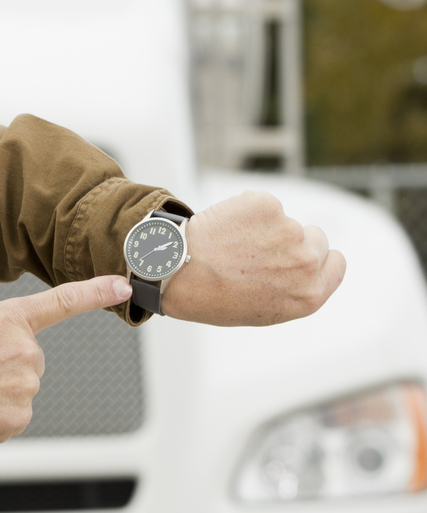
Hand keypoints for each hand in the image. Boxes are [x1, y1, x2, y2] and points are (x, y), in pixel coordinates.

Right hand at [0, 275, 132, 445]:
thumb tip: (10, 361)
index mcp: (9, 319)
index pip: (62, 301)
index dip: (96, 292)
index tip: (123, 286)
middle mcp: (25, 350)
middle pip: (27, 359)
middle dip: (4, 366)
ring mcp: (25, 385)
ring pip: (19, 389)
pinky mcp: (18, 418)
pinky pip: (11, 416)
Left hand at [162, 191, 345, 325]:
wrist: (175, 271)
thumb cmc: (211, 296)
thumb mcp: (264, 310)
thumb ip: (293, 288)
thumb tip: (305, 268)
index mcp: (310, 294)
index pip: (336, 262)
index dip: (317, 257)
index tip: (298, 256)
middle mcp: (307, 262)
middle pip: (315, 237)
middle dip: (291, 239)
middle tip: (254, 251)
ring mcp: (289, 230)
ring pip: (282, 220)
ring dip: (261, 226)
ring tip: (228, 245)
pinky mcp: (266, 205)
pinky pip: (260, 203)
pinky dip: (243, 210)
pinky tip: (222, 228)